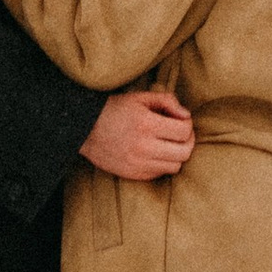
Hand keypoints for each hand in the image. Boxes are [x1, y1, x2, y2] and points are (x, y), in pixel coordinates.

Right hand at [81, 90, 195, 183]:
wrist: (84, 129)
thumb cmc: (115, 109)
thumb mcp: (140, 97)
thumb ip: (167, 101)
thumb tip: (186, 115)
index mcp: (146, 124)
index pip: (184, 131)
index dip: (187, 124)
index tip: (180, 120)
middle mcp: (143, 146)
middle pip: (184, 152)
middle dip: (187, 141)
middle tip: (180, 134)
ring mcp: (138, 163)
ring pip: (175, 166)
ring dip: (177, 155)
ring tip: (169, 144)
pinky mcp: (132, 174)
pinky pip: (159, 174)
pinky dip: (163, 164)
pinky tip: (156, 153)